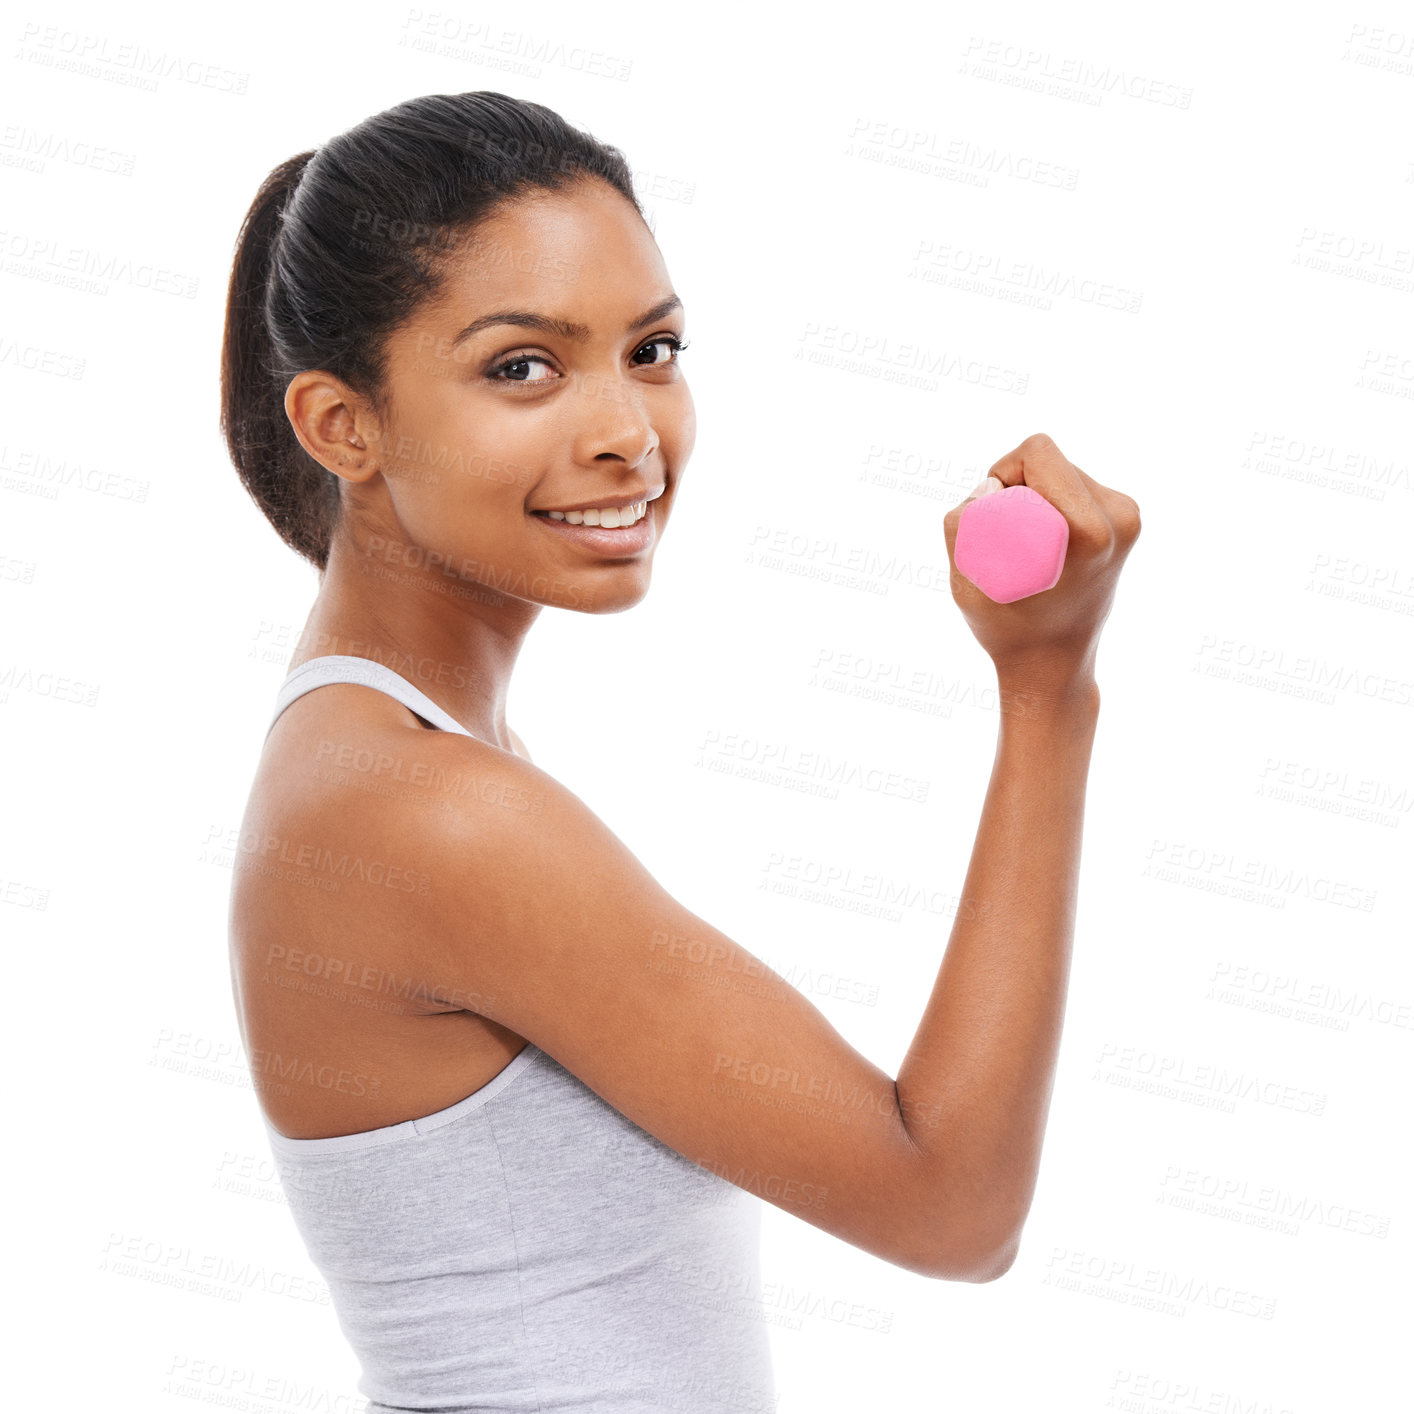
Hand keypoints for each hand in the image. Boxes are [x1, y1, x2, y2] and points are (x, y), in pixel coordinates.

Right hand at [943, 433, 1141, 696]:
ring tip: (1024, 546)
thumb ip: (963, 527)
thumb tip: (990, 487)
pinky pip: (1074, 486)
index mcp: (1089, 530)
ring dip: (1034, 495)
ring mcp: (1128, 518)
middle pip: (1051, 460)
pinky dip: (1050, 503)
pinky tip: (1043, 544)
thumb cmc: (1007, 630)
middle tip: (1004, 537)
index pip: (1039, 453)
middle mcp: (1119, 518)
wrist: (1053, 664)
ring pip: (1063, 470)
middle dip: (1017, 486)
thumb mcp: (967, 584)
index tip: (991, 514)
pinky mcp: (1126, 520)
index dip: (1002, 472)